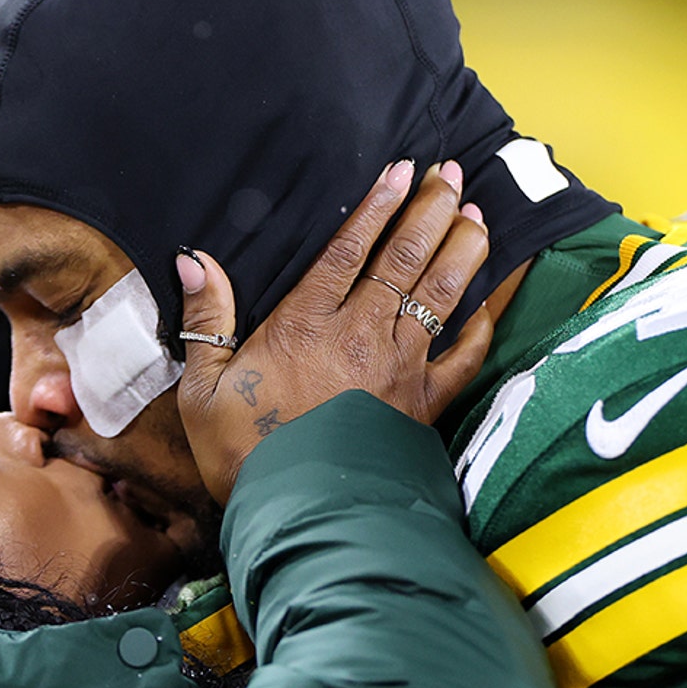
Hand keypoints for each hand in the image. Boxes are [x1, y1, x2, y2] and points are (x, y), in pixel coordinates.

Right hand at [177, 159, 492, 502]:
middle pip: (406, 260)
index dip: (377, 206)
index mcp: (304, 326)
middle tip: (450, 174)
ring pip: (441, 296)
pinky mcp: (423, 406)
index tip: (400, 170)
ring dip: (462, 250)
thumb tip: (194, 260)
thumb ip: (206, 320)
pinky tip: (491, 300)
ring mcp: (399, 370)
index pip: (349, 251)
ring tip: (478, 217)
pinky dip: (482, 325)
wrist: (297, 516)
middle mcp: (360, 337)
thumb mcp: (202, 389)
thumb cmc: (243, 455)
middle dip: (431, 210)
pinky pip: (465, 357)